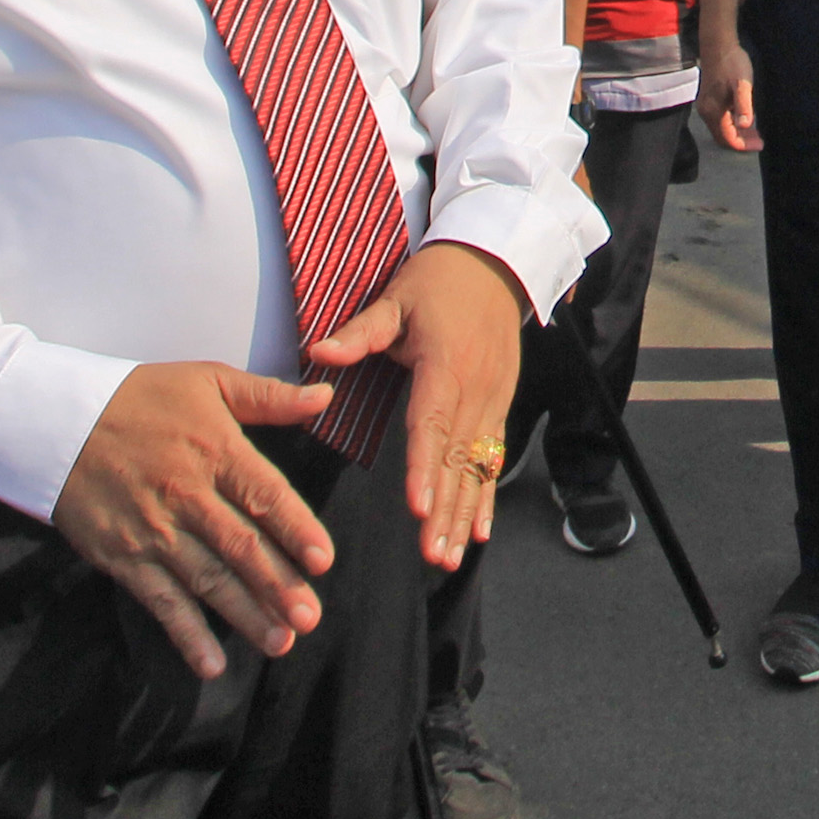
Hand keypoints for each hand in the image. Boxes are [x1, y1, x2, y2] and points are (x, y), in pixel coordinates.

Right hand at [52, 363, 338, 680]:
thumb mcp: (207, 381)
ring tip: (280, 642)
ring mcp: (154, 530)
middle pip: (240, 545)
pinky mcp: (124, 557)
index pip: (264, 495)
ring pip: (207, 579)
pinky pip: (160, 601)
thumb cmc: (139, 399)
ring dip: (244, 614)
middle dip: (277, 585)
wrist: (57, 420)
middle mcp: (187, 495)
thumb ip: (268, 396)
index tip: (323, 559)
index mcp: (215, 450)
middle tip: (309, 616)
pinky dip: (186, 634)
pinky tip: (211, 663)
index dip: (296, 529)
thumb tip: (325, 396)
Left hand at [306, 243, 527, 570]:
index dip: (424, 467)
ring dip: (465, 513)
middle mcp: (475, 389)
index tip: (418, 506)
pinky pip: (493, 458)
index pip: (431, 424)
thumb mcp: (396, 298)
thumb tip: (318, 352)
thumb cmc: (439, 281)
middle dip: (446, 510)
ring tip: (450, 555)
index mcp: (445, 365)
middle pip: (458, 458)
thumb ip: (359, 331)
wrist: (496, 263)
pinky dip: (486, 496)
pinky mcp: (500, 406)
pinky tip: (479, 532)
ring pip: (478, 467)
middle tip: (432, 554)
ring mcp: (493, 400)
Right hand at [695, 35, 760, 153]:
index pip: (728, 138)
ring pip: (721, 129)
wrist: (718, 45)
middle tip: (759, 141)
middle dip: (741, 142)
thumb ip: (744, 106)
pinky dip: (732, 124)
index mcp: (713, 111)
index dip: (744, 145)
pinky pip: (720, 119)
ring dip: (737, 134)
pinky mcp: (708, 99)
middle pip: (723, 137)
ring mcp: (705, 106)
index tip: (761, 144)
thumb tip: (745, 125)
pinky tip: (744, 119)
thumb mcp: (742, 85)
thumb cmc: (732, 64)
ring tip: (755, 134)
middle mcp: (706, 112)